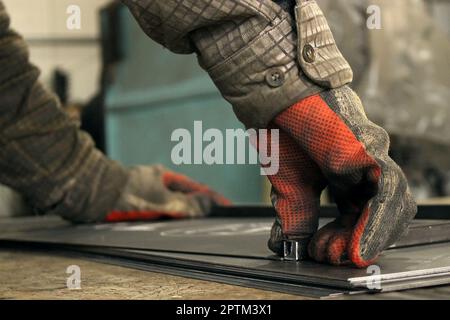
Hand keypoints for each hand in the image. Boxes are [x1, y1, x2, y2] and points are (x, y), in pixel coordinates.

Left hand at [105, 165, 230, 221]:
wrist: (94, 193)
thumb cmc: (128, 193)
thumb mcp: (161, 201)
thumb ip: (184, 205)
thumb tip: (206, 205)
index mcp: (166, 176)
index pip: (196, 187)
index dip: (212, 198)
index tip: (227, 207)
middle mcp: (157, 181)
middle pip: (184, 195)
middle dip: (199, 205)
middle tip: (213, 216)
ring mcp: (145, 190)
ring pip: (171, 203)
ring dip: (183, 212)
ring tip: (194, 224)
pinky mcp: (135, 200)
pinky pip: (158, 209)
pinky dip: (167, 216)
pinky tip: (167, 224)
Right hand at [264, 87, 416, 266]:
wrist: (278, 102)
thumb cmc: (285, 135)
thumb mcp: (290, 187)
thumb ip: (296, 216)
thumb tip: (288, 247)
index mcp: (346, 180)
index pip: (357, 217)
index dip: (343, 239)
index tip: (322, 253)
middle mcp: (366, 171)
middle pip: (378, 217)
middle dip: (355, 243)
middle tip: (329, 256)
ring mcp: (373, 160)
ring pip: (392, 209)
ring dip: (368, 238)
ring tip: (343, 255)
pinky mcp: (373, 151)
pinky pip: (388, 194)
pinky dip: (375, 224)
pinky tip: (358, 245)